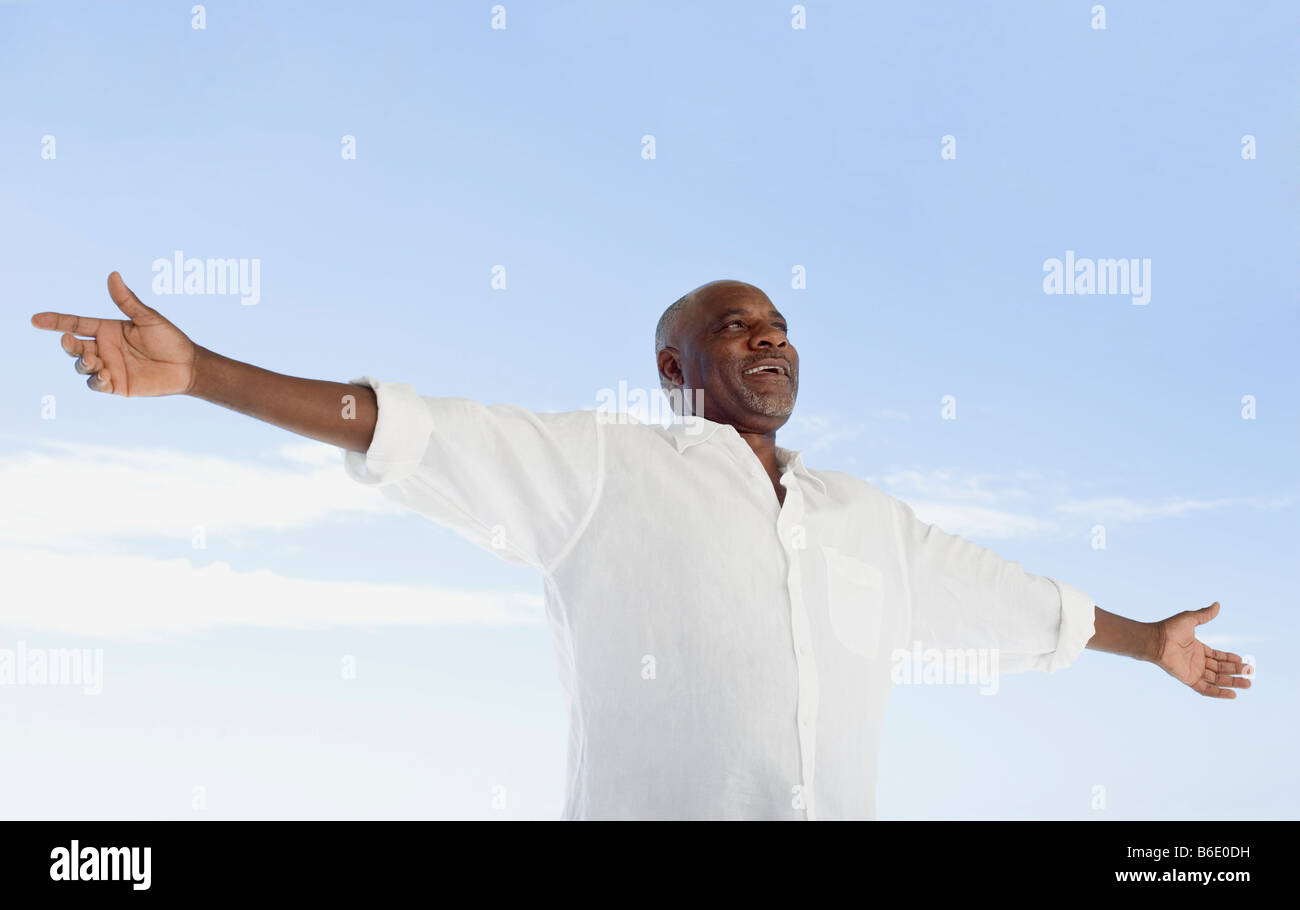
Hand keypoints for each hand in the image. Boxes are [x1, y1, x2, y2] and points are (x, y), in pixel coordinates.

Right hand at [30, 272, 200, 396]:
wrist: (188, 366)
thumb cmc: (170, 339)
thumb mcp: (149, 318)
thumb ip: (128, 301)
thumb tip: (113, 275)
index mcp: (107, 329)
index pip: (75, 324)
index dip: (55, 322)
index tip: (36, 319)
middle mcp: (103, 348)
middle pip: (74, 347)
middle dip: (68, 345)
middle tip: (70, 342)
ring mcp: (108, 366)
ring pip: (82, 366)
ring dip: (83, 364)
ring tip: (96, 362)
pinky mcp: (116, 385)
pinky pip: (96, 385)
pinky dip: (96, 381)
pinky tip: (105, 376)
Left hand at [1152, 602, 1252, 698]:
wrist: (1156, 640)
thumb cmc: (1170, 628)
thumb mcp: (1190, 619)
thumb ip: (1205, 614)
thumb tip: (1217, 604)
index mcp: (1197, 649)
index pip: (1218, 656)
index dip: (1230, 658)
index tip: (1243, 660)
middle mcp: (1196, 661)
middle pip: (1220, 668)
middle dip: (1236, 671)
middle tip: (1251, 673)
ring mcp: (1193, 671)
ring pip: (1217, 679)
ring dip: (1232, 682)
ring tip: (1248, 683)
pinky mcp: (1189, 679)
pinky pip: (1206, 689)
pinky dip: (1219, 693)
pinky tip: (1232, 694)